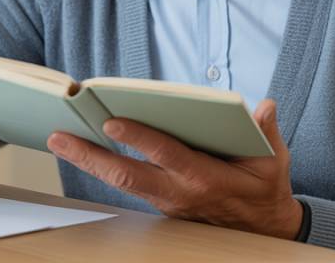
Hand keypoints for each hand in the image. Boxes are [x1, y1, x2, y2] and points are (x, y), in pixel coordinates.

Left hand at [47, 98, 302, 239]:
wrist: (264, 229)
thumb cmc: (265, 188)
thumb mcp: (274, 161)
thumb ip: (267, 132)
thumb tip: (264, 106)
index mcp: (204, 177)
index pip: (166, 154)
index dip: (139, 139)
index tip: (113, 122)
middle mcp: (178, 192)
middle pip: (126, 175)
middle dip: (90, 157)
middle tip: (60, 137)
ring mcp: (166, 200)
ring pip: (121, 182)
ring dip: (89, 162)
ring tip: (61, 140)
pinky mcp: (161, 202)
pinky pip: (128, 184)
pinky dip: (103, 169)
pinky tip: (85, 151)